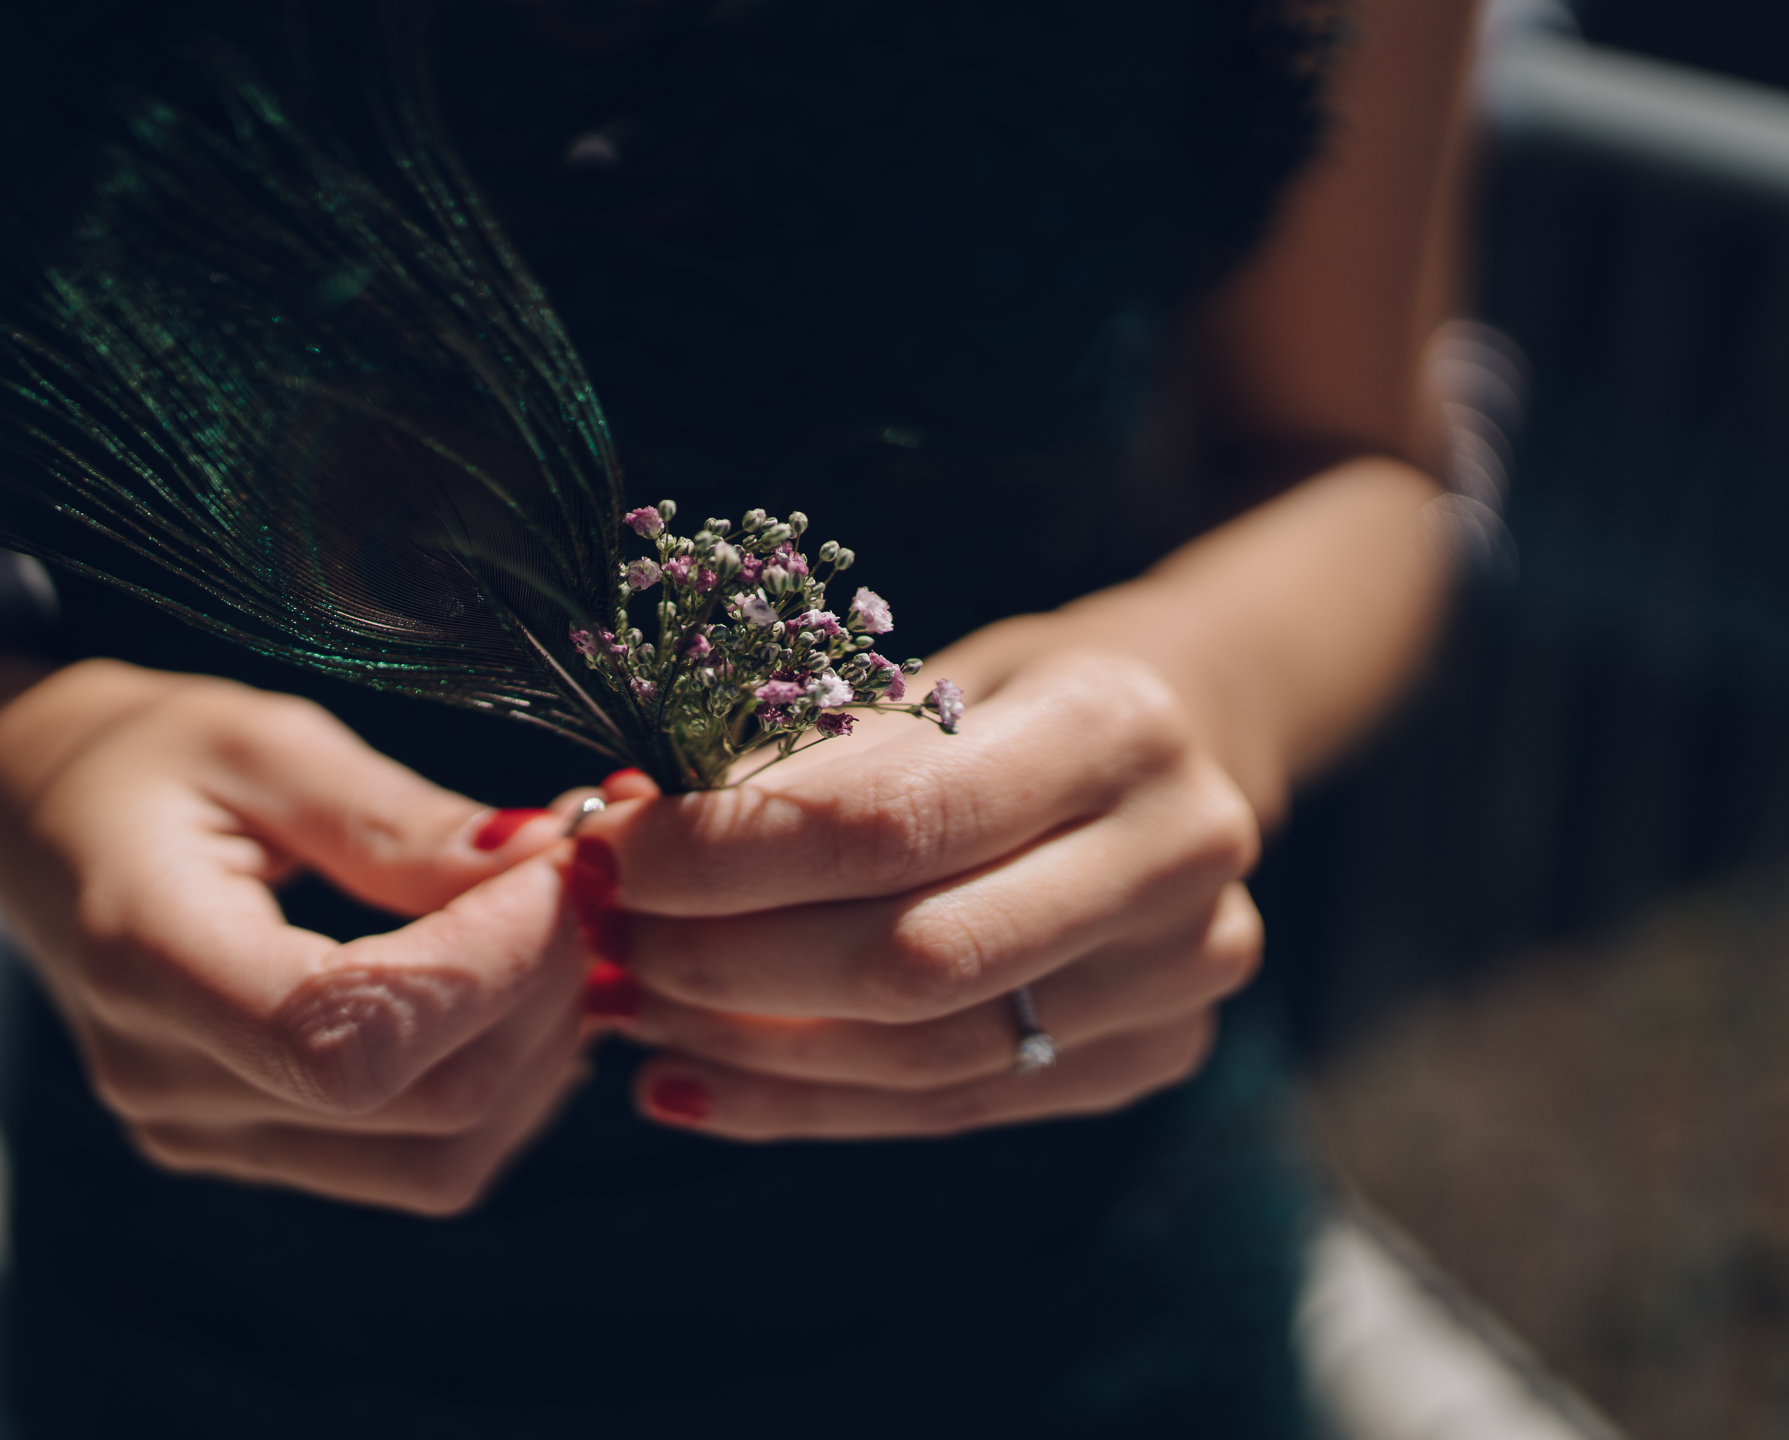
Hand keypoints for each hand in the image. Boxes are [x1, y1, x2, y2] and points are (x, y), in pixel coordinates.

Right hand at [0, 659, 597, 1214]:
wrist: (23, 810)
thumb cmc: (136, 755)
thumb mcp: (258, 741)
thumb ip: (397, 820)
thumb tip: (543, 866)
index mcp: (145, 959)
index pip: (347, 1038)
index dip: (488, 967)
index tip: (559, 866)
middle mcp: (165, 1082)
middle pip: (423, 1111)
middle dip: (542, 995)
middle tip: (586, 883)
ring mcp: (202, 1136)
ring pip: (441, 1162)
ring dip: (539, 1051)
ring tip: (560, 932)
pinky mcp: (249, 1148)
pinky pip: (415, 1163)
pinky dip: (498, 1083)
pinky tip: (512, 987)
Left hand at [575, 638, 1263, 1140]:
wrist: (1178, 744)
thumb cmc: (1007, 699)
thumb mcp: (918, 681)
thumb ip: (796, 760)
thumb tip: (608, 823)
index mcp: (1112, 726)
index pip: (890, 822)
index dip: (728, 855)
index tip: (608, 854)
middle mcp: (1175, 854)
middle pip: (910, 959)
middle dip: (725, 961)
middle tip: (607, 941)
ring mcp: (1182, 971)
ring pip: (925, 1054)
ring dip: (748, 1046)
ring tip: (629, 1011)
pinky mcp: (1153, 1053)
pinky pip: (950, 1108)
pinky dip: (802, 1104)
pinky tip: (687, 1085)